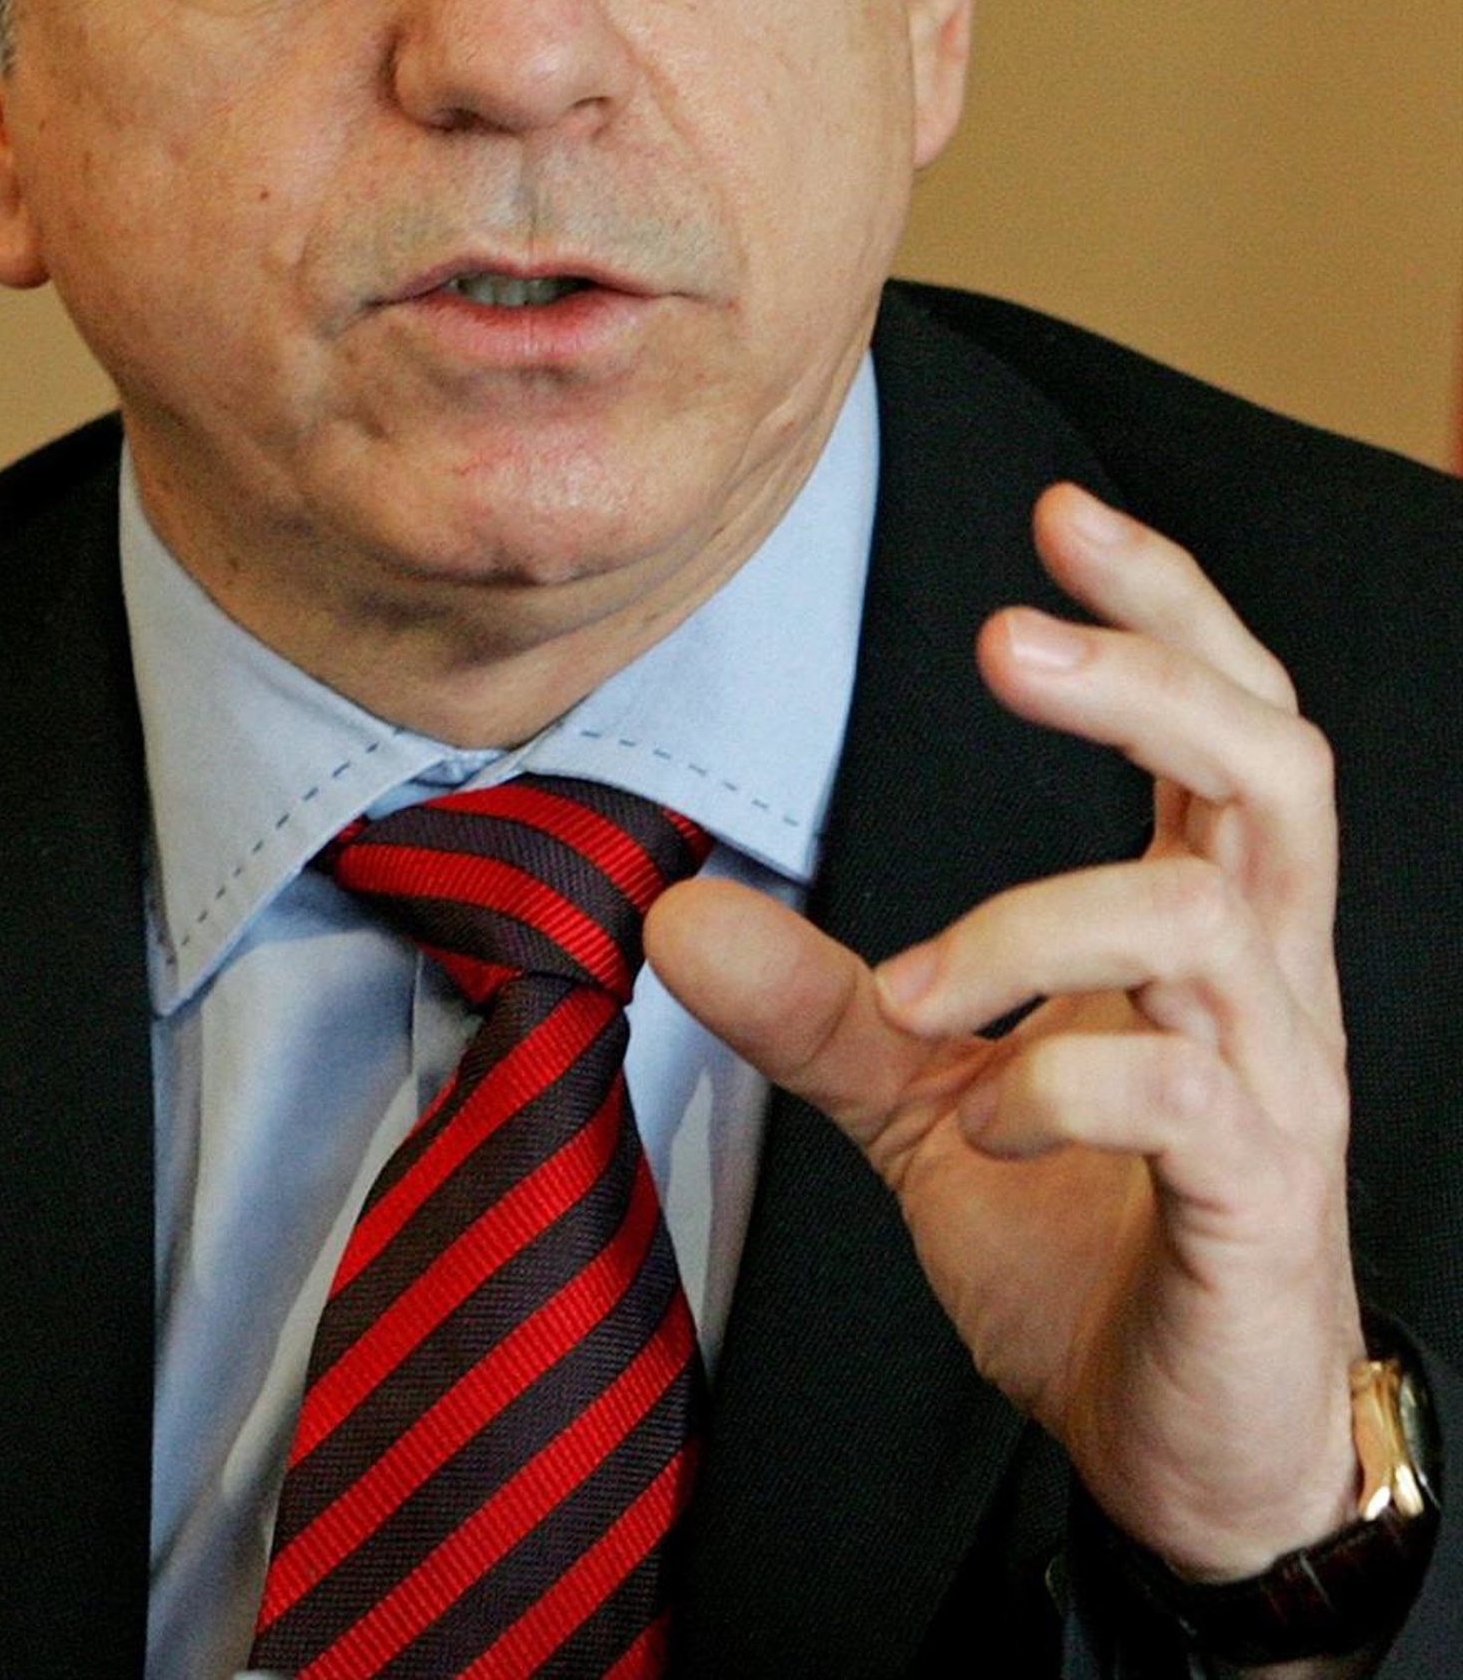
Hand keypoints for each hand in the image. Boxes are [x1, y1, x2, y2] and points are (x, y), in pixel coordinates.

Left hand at [646, 483, 1365, 1582]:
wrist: (1189, 1443)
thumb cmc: (1089, 1239)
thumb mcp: (930, 1101)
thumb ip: (825, 1005)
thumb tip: (673, 913)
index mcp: (1206, 921)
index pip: (1225, 714)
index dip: (1162, 604)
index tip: (1059, 512)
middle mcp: (1267, 974)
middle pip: (1272, 760)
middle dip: (1145, 675)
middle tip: (1003, 636)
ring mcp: (1280, 1080)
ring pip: (1207, 913)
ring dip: (1032, 918)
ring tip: (919, 992)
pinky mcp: (1262, 1195)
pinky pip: (1184, 1089)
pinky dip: (1061, 1077)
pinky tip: (987, 1117)